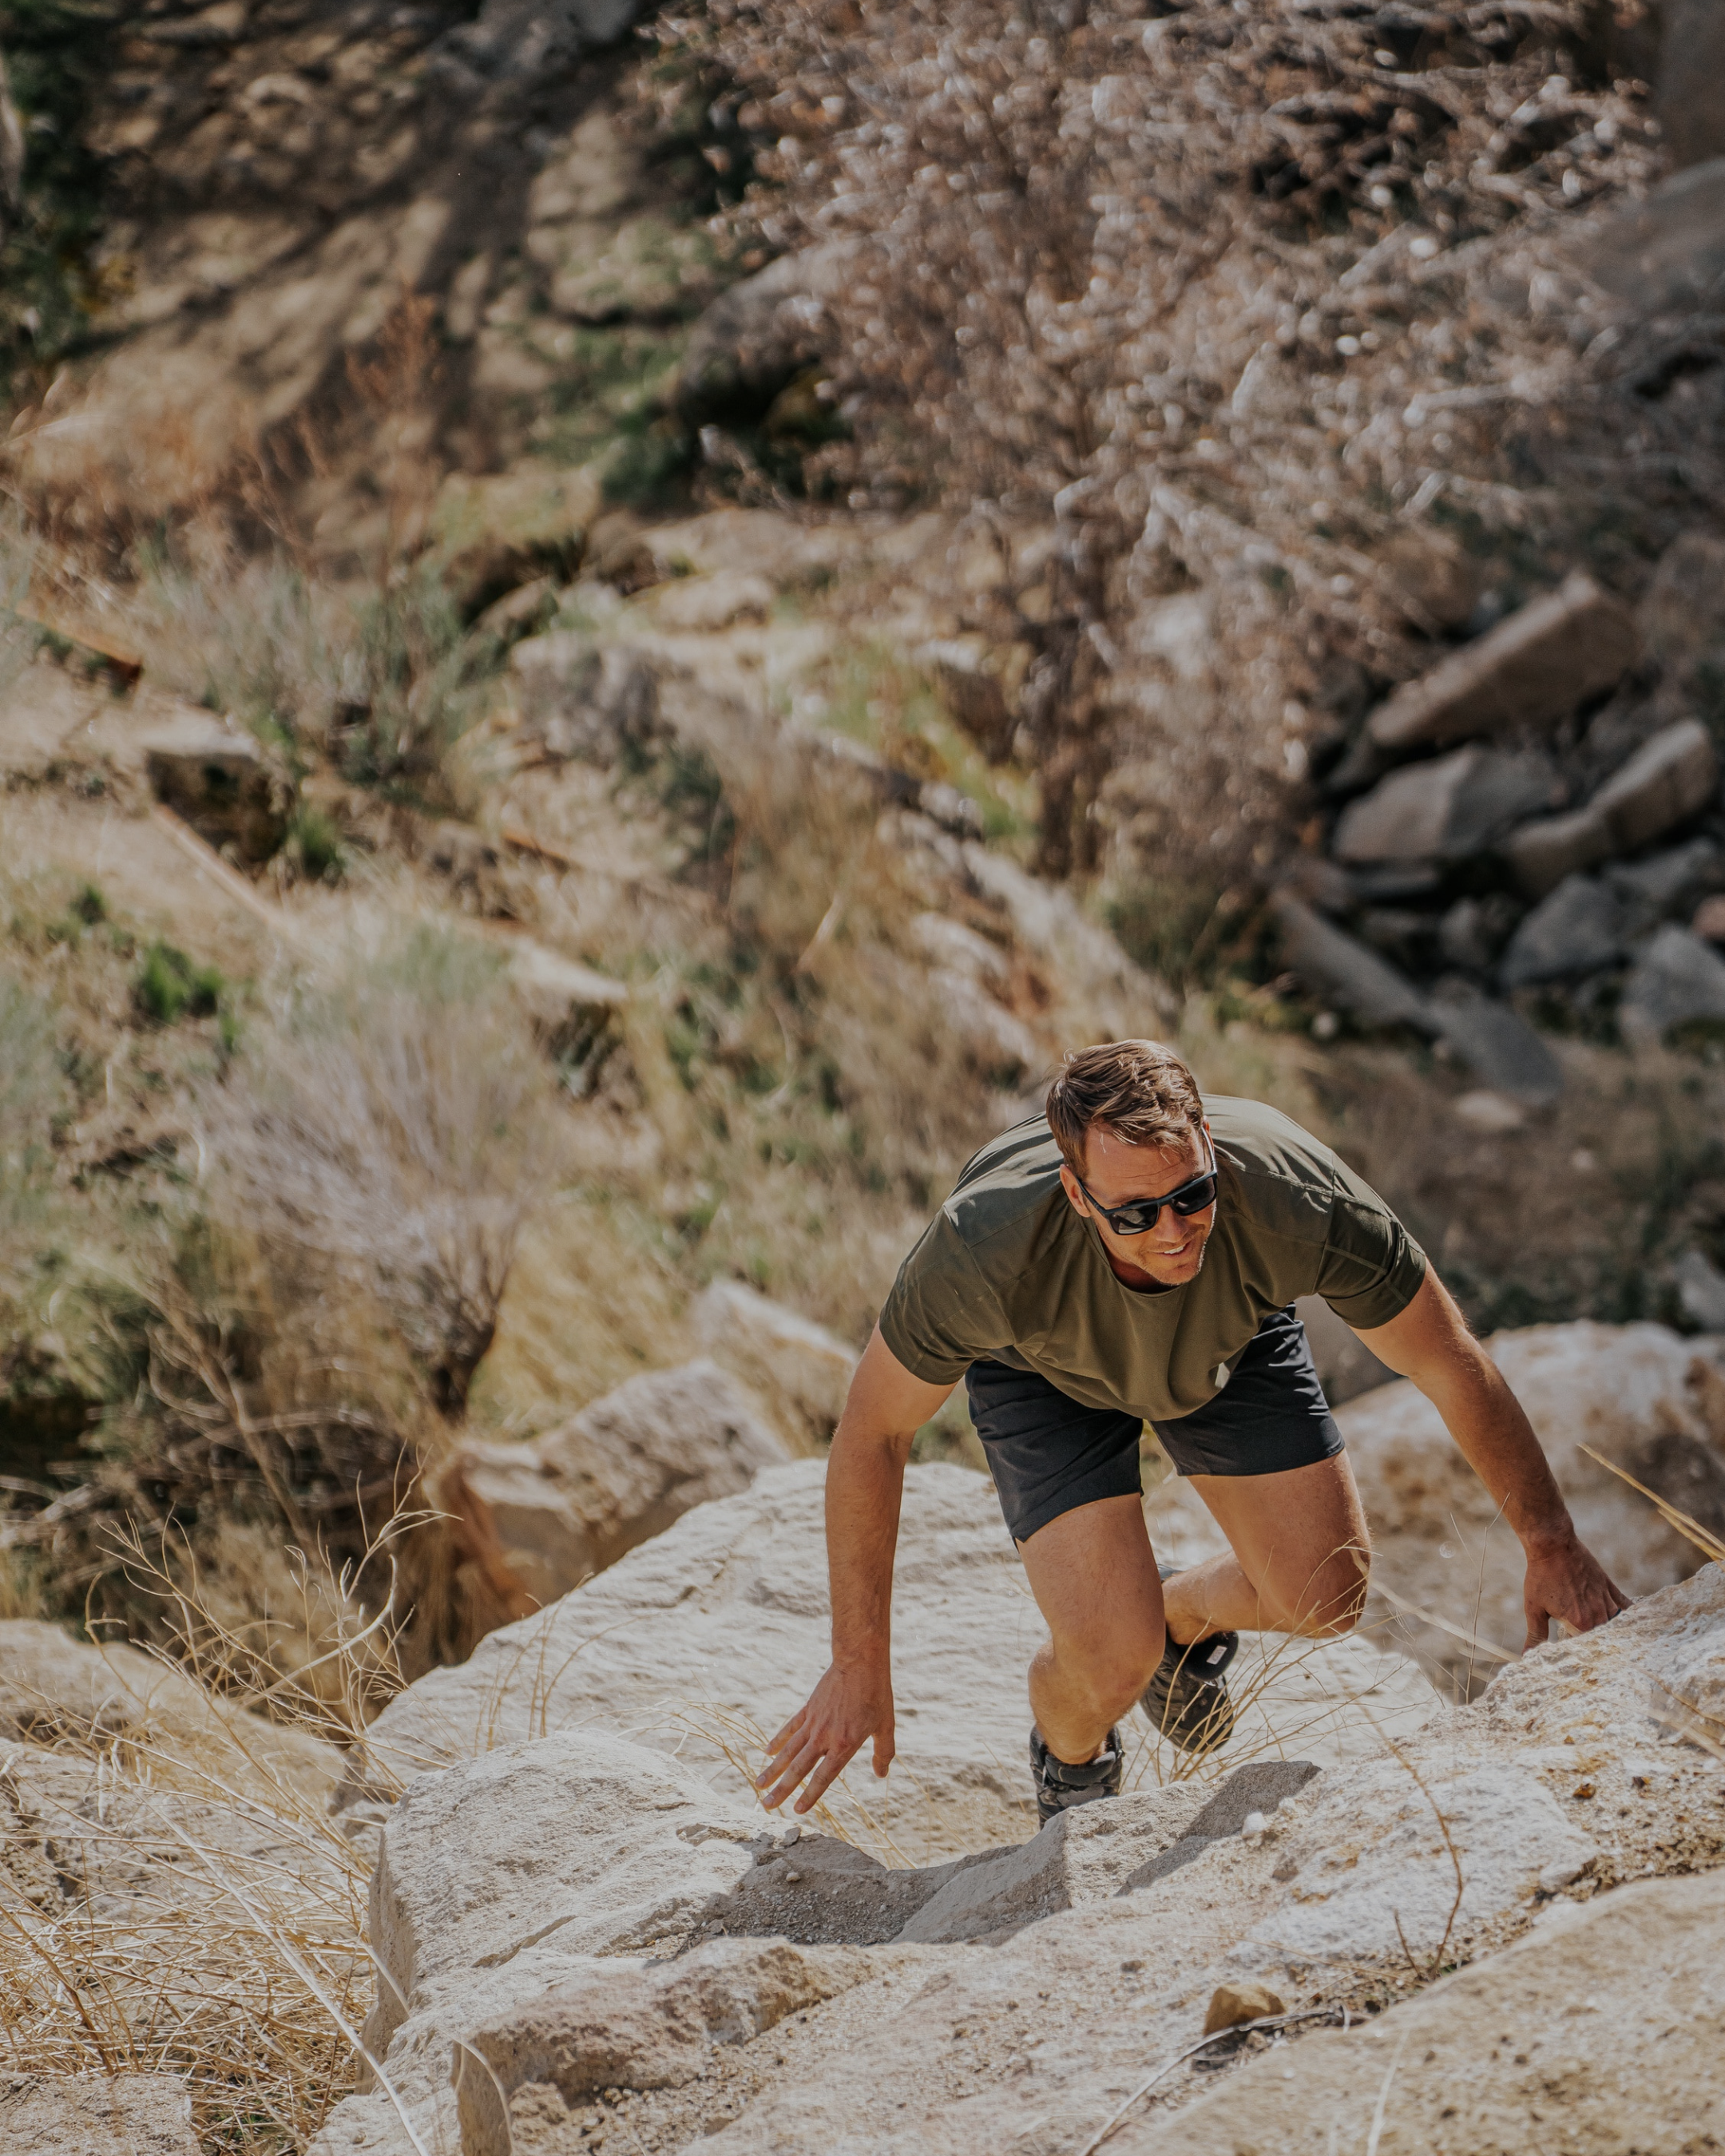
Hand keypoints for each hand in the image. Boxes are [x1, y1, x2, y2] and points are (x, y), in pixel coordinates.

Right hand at [756, 1658, 894, 1813]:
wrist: (859, 1662)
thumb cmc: (876, 1694)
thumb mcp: (886, 1726)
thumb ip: (883, 1752)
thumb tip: (881, 1775)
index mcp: (843, 1745)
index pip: (823, 1778)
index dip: (809, 1795)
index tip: (796, 1811)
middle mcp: (824, 1737)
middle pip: (798, 1769)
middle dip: (781, 1790)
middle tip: (766, 1807)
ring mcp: (813, 1722)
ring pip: (788, 1751)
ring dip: (772, 1769)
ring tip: (758, 1785)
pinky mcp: (808, 1708)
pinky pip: (790, 1728)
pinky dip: (778, 1740)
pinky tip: (767, 1751)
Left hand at [1522, 1528, 1630, 1648]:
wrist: (1552, 1545)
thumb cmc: (1541, 1576)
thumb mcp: (1534, 1608)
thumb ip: (1535, 1634)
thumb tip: (1527, 1655)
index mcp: (1581, 1622)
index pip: (1589, 1649)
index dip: (1585, 1656)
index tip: (1584, 1663)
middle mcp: (1598, 1613)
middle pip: (1606, 1639)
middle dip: (1602, 1648)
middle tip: (1602, 1660)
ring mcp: (1606, 1599)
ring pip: (1617, 1624)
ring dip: (1615, 1634)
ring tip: (1616, 1647)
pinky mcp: (1608, 1586)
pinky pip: (1625, 1604)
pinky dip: (1628, 1614)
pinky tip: (1633, 1624)